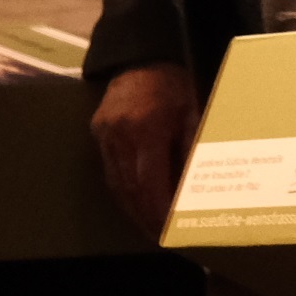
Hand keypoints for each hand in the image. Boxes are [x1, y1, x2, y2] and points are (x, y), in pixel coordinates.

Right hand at [88, 62, 198, 241]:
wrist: (141, 57)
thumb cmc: (175, 84)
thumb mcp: (193, 111)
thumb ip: (194, 148)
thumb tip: (199, 188)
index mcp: (146, 127)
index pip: (150, 180)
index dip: (159, 209)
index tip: (171, 229)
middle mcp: (120, 134)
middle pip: (130, 188)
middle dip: (146, 217)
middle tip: (163, 238)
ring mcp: (104, 134)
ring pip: (116, 184)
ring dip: (133, 211)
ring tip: (151, 230)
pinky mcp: (97, 134)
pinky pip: (110, 172)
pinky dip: (124, 193)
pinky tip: (136, 207)